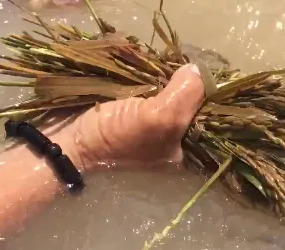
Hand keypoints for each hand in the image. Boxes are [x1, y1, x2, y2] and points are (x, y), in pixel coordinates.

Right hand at [55, 63, 204, 170]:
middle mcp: (173, 138)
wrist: (69, 141)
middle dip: (192, 86)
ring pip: (175, 94)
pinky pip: (155, 88)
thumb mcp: (157, 119)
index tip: (215, 77)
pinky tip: (158, 65)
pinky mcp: (137, 108)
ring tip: (175, 63)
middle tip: (191, 67)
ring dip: (173, 78)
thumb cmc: (116, 139)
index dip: (214, 100)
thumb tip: (197, 71)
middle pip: (194, 106)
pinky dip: (157, 75)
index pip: (211, 124)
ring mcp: (154, 123)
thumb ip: (184, 96)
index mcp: (184, 151)